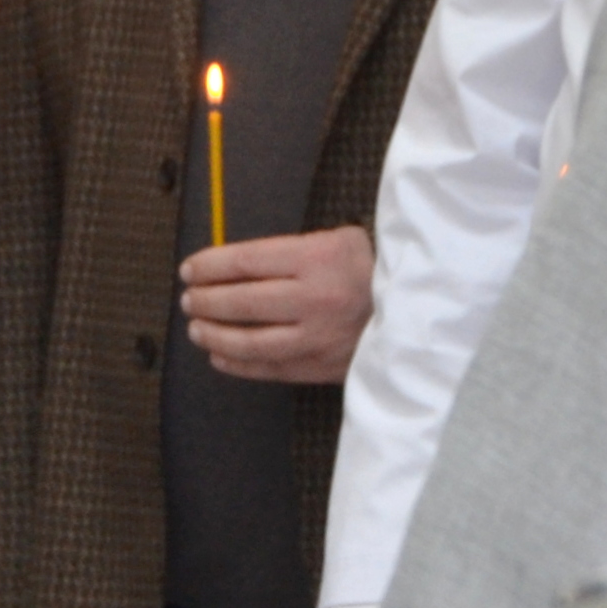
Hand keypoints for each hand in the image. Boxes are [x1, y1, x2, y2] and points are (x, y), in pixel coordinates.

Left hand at [177, 225, 375, 384]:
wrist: (417, 310)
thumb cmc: (371, 269)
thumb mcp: (338, 239)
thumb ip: (290, 249)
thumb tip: (233, 264)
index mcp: (316, 258)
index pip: (245, 261)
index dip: (210, 266)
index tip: (189, 269)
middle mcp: (314, 298)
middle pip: (241, 301)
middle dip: (206, 300)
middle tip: (189, 299)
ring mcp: (317, 337)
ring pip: (250, 340)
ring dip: (214, 334)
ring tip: (196, 328)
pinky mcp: (321, 366)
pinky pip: (268, 369)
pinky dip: (237, 364)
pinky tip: (219, 356)